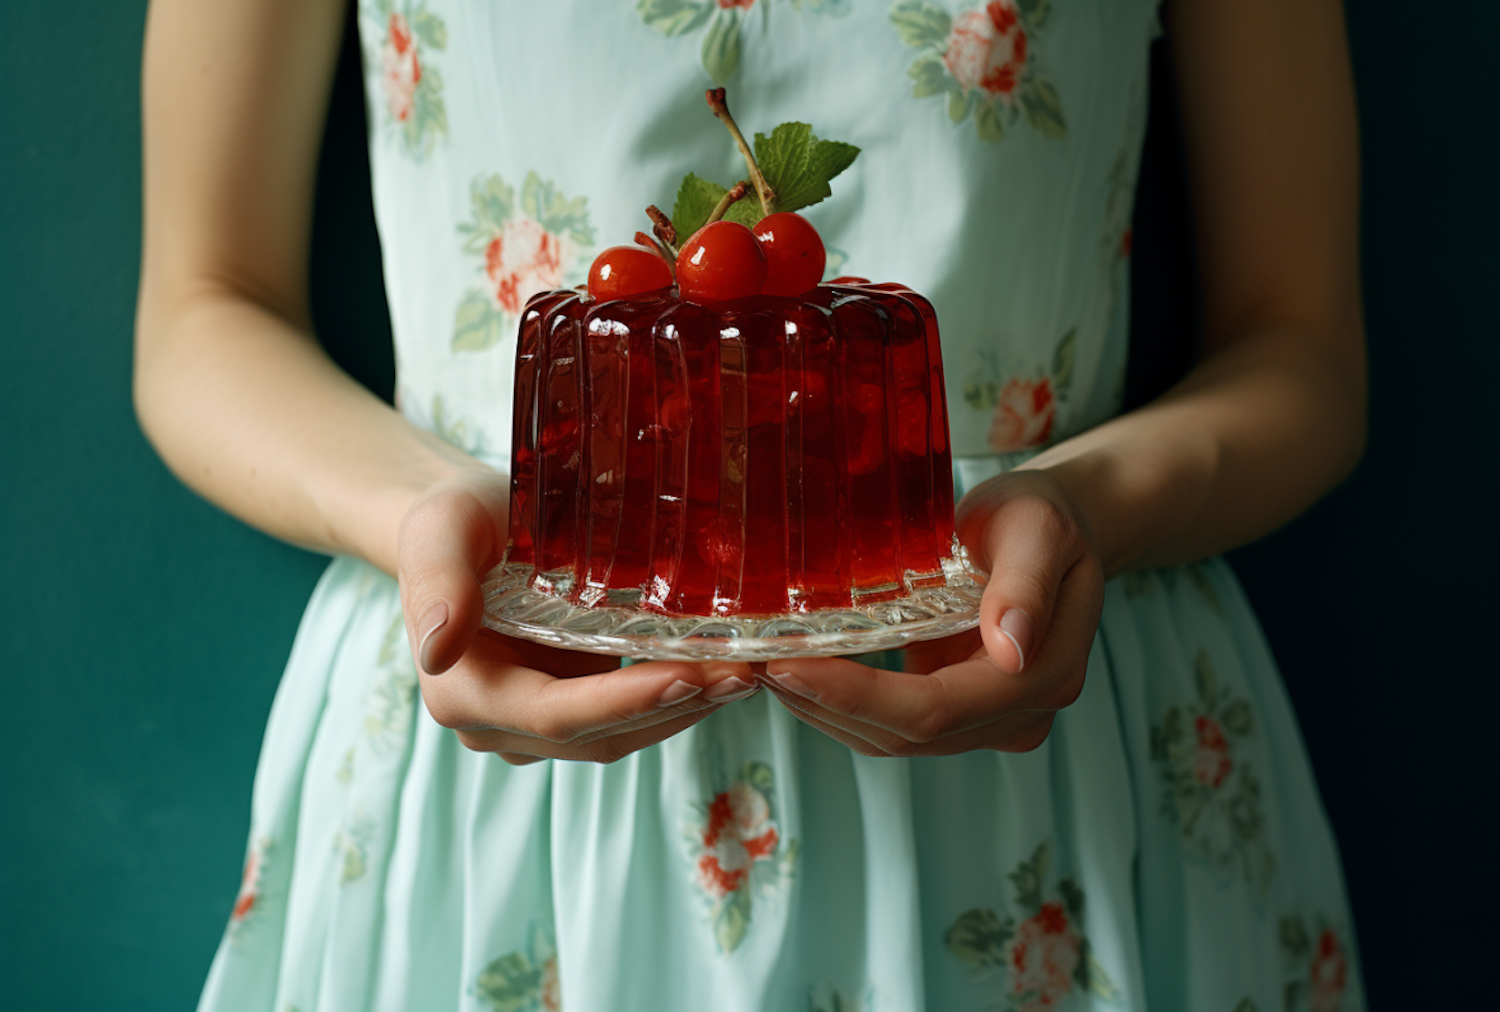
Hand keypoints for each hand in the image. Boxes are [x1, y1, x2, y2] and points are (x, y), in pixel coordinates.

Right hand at [397, 468, 757, 763]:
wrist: (464, 523)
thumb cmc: (453, 517)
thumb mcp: (440, 529)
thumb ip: (438, 582)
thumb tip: (437, 648)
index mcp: (463, 692)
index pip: (557, 714)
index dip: (626, 703)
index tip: (691, 678)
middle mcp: (493, 725)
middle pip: (598, 735)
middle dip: (675, 707)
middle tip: (745, 673)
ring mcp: (529, 726)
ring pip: (618, 735)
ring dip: (684, 709)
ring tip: (746, 673)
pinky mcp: (564, 709)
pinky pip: (624, 717)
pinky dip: (671, 698)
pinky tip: (718, 671)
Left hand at [756, 469, 1103, 755]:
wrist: (1052, 531)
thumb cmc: (1044, 518)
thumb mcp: (1040, 530)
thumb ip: (1026, 586)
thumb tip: (1013, 649)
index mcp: (1044, 677)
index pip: (935, 709)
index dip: (858, 697)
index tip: (789, 666)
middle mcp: (1016, 717)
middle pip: (906, 735)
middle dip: (825, 704)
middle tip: (753, 664)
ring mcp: (986, 723)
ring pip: (891, 740)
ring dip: (822, 710)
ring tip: (760, 668)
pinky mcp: (956, 714)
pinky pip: (890, 725)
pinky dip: (839, 705)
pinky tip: (796, 674)